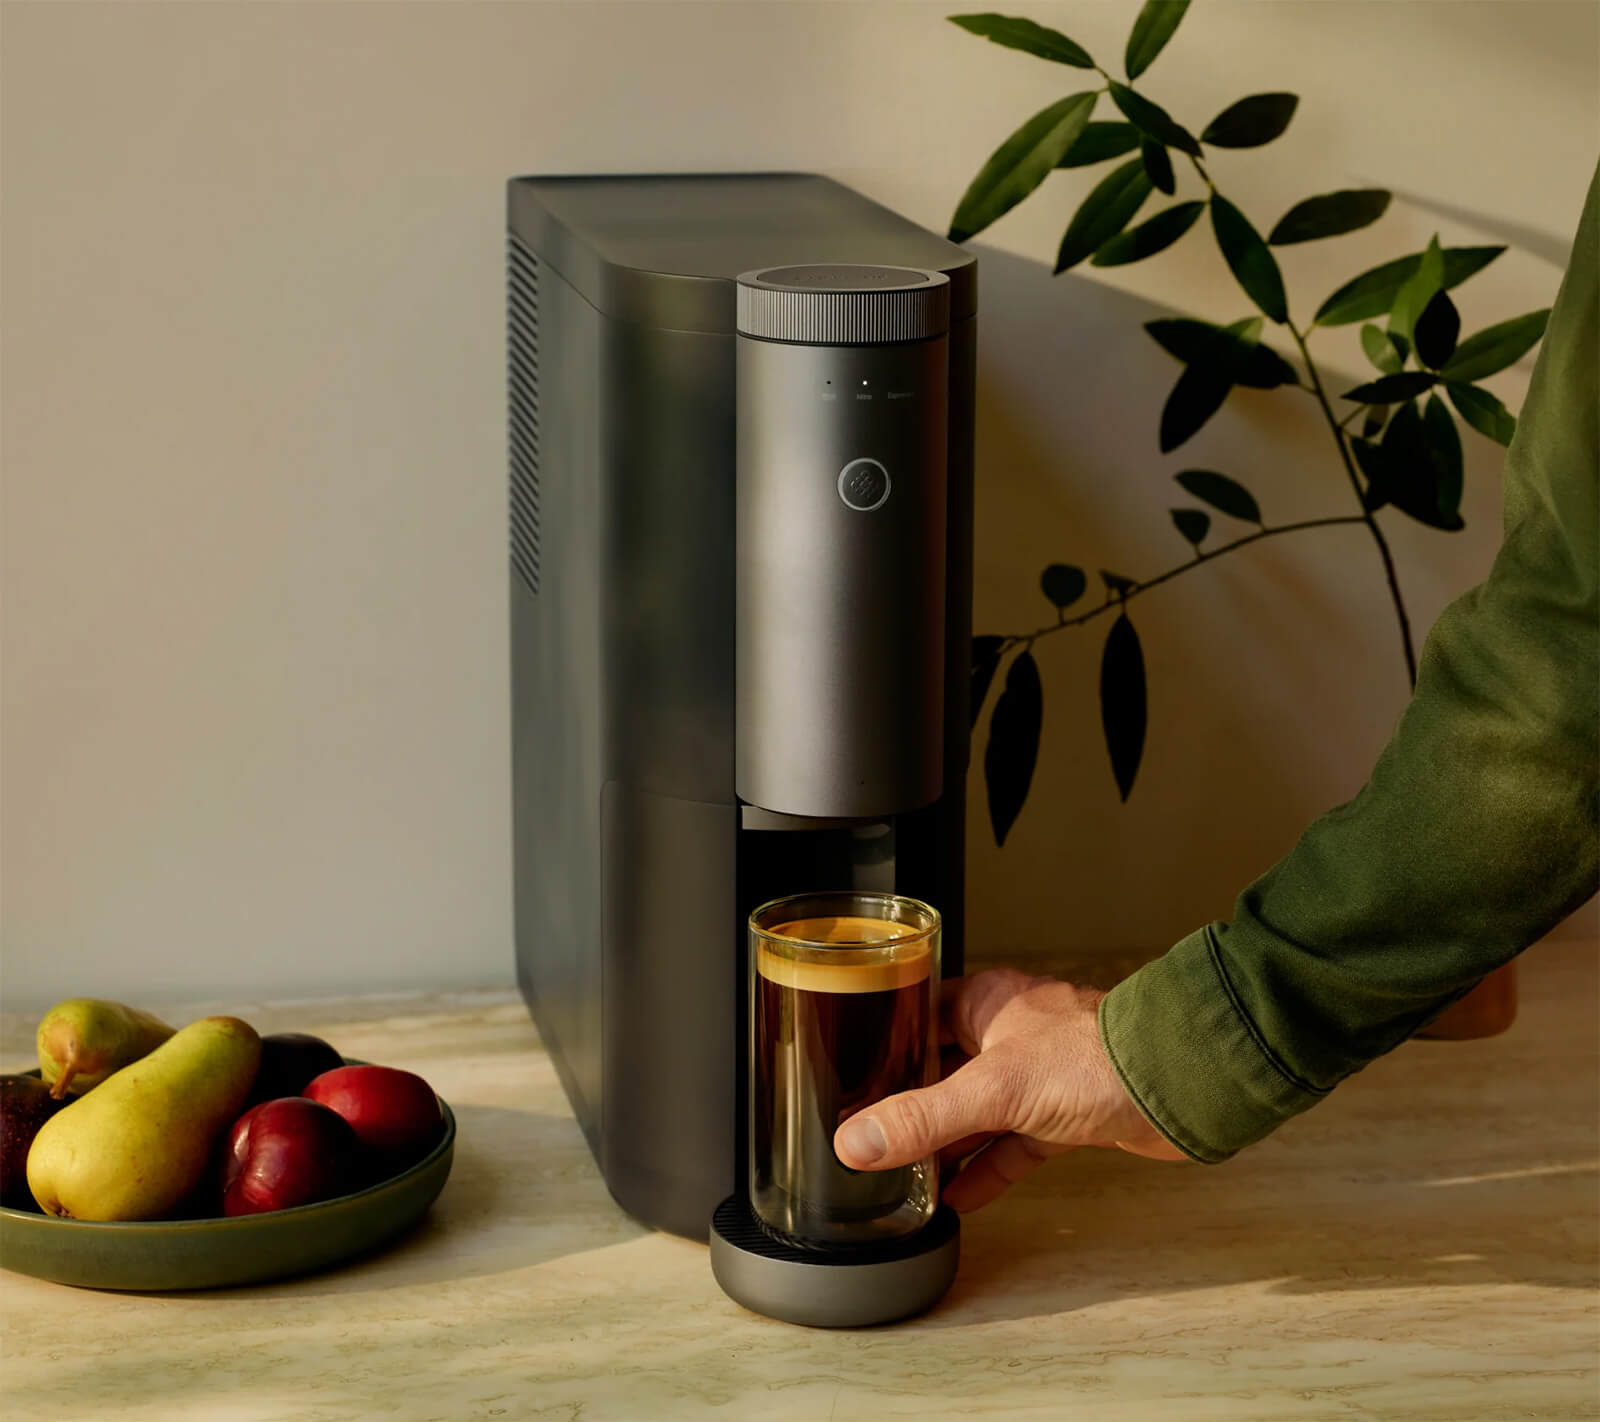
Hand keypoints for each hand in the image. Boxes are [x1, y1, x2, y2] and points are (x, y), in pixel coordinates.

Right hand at [833, 968, 1186, 1211]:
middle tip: (867, 1131)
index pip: (918, 1013)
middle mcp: (1009, 1033)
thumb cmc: (1096, 1057)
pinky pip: (1013, 1144)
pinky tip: (959, 1197)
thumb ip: (924, 1118)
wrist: (1179, 1086)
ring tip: (902, 1173)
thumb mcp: (994, 1090)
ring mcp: (1039, 1075)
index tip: (847, 1068)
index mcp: (986, 1002)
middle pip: (944, 1068)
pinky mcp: (1066, 1114)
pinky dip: (987, 1169)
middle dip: (910, 1101)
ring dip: (947, 1142)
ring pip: (977, 1110)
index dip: (883, 1040)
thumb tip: (856, 1142)